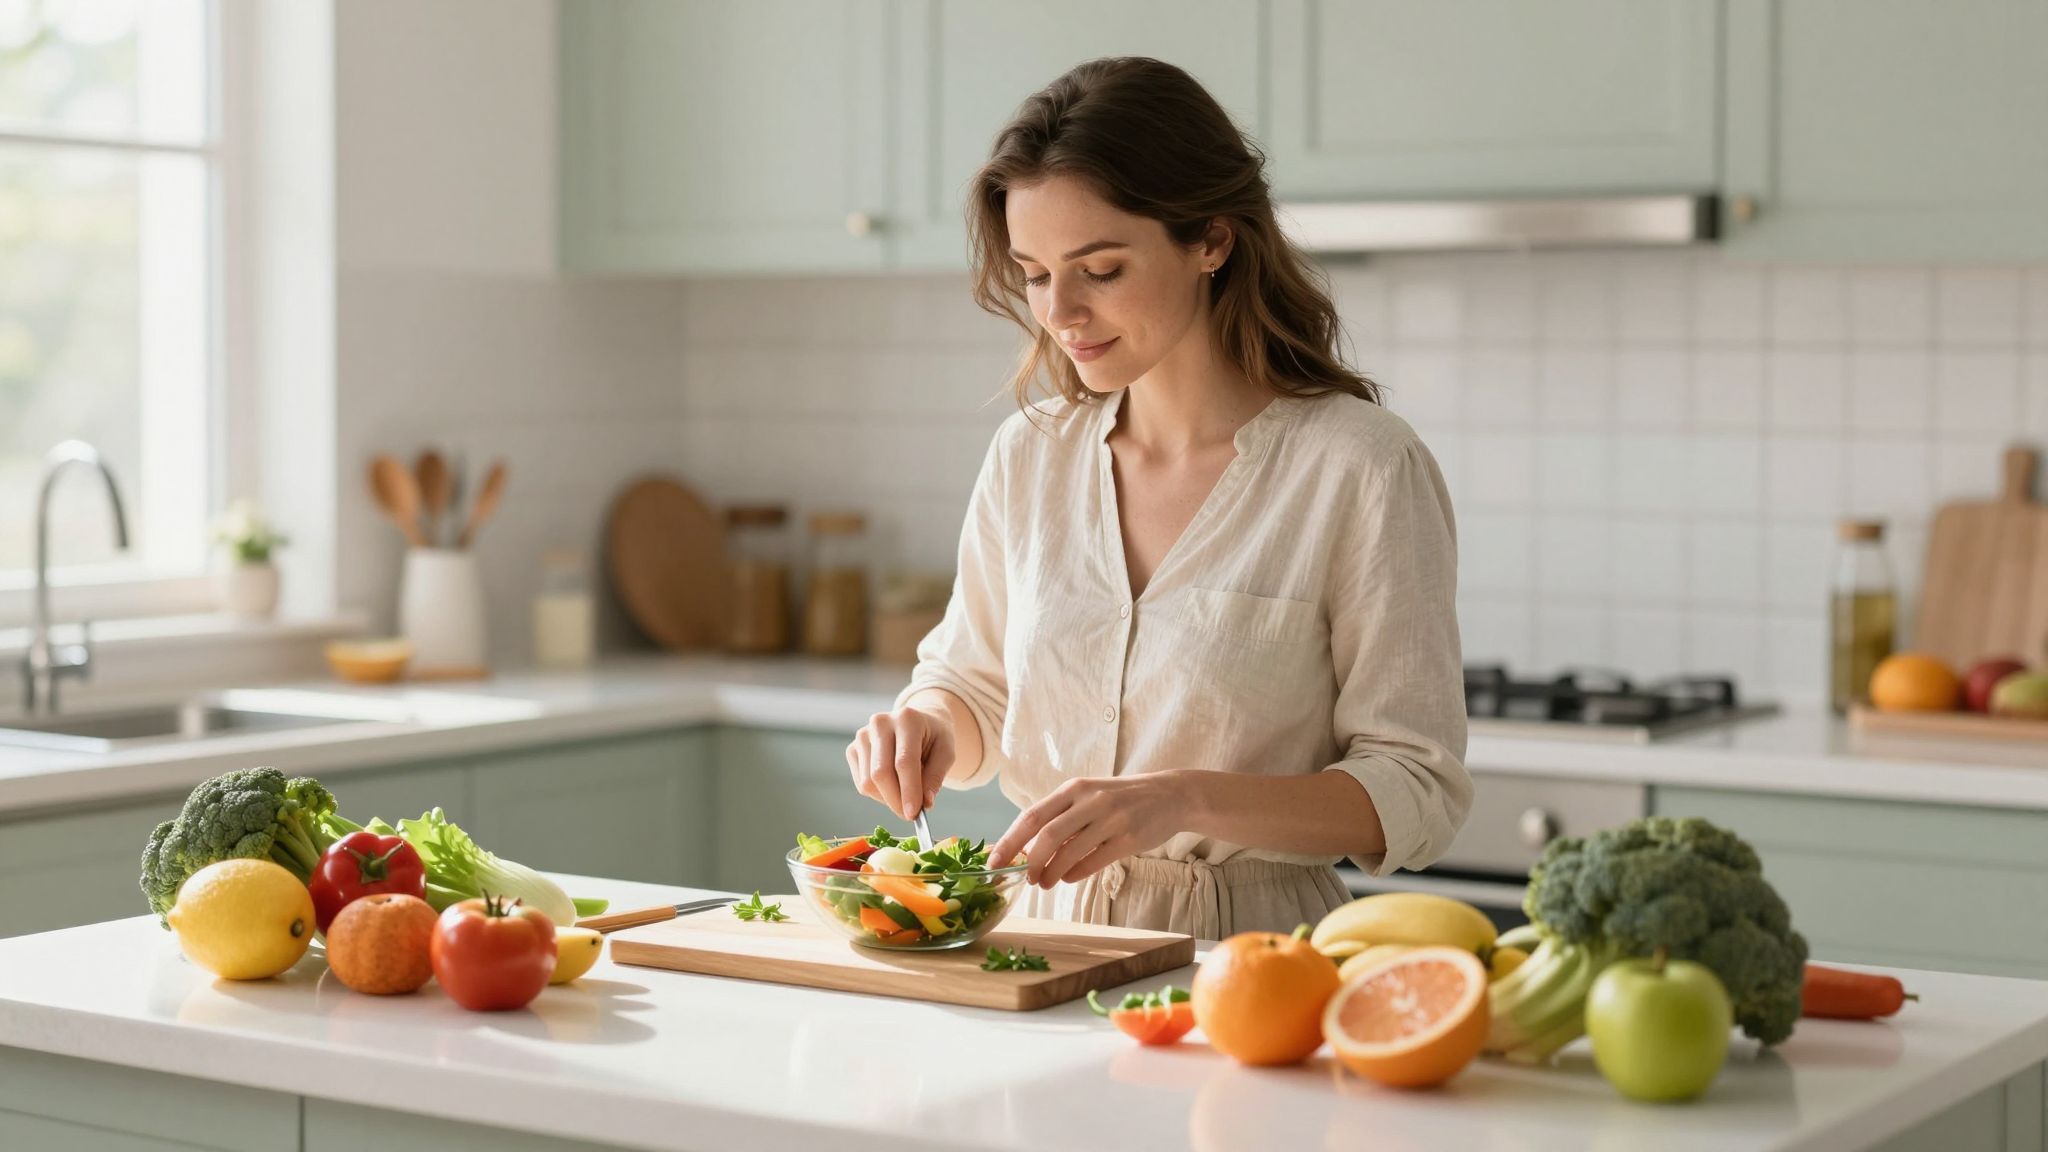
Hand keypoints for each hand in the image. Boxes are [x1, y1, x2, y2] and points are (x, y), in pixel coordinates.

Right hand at [847, 705, 954, 820]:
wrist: (916, 722)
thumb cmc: (933, 738)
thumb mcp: (946, 753)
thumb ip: (936, 777)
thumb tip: (925, 803)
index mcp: (907, 719)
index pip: (904, 761)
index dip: (909, 790)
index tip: (914, 814)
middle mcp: (880, 723)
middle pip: (881, 773)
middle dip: (896, 801)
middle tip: (910, 815)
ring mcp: (862, 736)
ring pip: (868, 782)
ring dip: (888, 799)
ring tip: (906, 794)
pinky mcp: (852, 749)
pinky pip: (862, 784)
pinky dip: (878, 794)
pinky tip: (893, 785)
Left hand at [990, 774, 1189, 888]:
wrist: (1169, 795)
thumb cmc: (1120, 799)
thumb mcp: (1088, 797)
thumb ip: (1061, 817)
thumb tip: (1026, 850)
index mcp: (1074, 788)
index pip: (1032, 815)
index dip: (1010, 840)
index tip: (994, 862)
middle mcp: (1090, 800)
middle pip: (1047, 834)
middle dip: (1030, 861)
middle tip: (1025, 878)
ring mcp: (1111, 818)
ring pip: (1070, 851)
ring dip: (1052, 872)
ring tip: (1045, 883)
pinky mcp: (1129, 838)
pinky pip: (1095, 860)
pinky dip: (1076, 873)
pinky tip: (1068, 879)